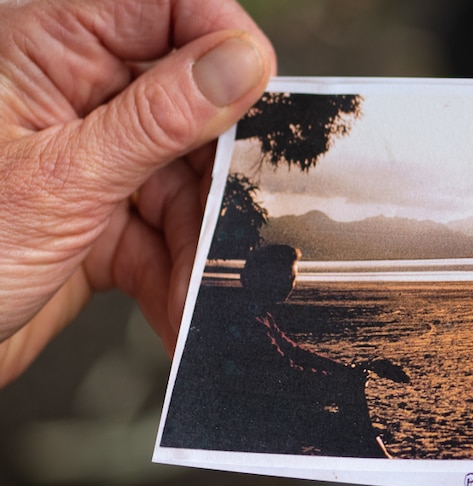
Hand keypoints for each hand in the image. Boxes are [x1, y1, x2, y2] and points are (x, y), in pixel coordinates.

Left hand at [0, 0, 275, 384]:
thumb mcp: (62, 180)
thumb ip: (159, 118)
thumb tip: (241, 60)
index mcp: (48, 54)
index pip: (162, 8)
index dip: (221, 36)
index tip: (262, 88)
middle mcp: (76, 101)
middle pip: (190, 106)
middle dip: (218, 172)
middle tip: (240, 213)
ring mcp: (93, 164)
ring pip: (186, 183)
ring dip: (199, 243)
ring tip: (195, 290)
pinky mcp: (103, 221)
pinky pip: (165, 237)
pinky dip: (178, 275)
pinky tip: (179, 306)